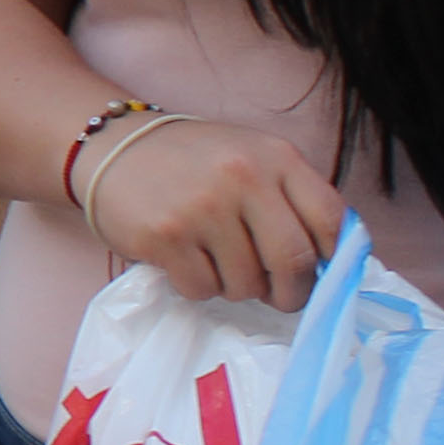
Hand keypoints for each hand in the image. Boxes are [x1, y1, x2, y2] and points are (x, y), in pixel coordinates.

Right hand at [82, 116, 345, 311]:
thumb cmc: (194, 161)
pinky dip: (199, 287)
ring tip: (218, 265)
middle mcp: (243, 177)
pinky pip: (202, 289)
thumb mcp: (253, 158)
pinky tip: (187, 262)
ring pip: (246, 284)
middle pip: (293, 261)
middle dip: (291, 293)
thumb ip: (292, 198)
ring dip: (237, 288)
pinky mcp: (163, 236)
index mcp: (275, 157)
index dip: (330, 259)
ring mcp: (202, 207)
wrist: (113, 147)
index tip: (315, 271)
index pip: (329, 220)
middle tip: (278, 296)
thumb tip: (328, 262)